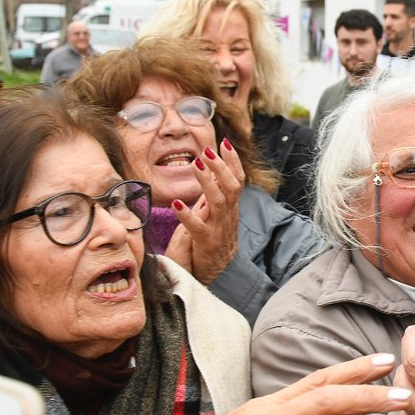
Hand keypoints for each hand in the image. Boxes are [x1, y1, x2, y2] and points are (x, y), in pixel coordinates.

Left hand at [166, 139, 244, 284]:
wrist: (218, 271)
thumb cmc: (215, 238)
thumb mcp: (217, 213)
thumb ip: (216, 193)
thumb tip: (212, 170)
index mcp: (231, 206)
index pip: (237, 179)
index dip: (233, 161)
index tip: (224, 143)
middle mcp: (227, 215)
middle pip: (231, 186)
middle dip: (221, 167)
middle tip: (208, 151)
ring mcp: (218, 228)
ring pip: (218, 202)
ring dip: (207, 182)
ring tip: (196, 166)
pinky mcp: (205, 242)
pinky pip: (198, 227)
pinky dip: (187, 214)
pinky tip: (177, 203)